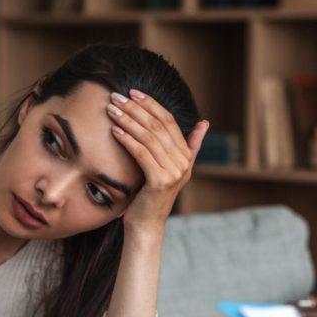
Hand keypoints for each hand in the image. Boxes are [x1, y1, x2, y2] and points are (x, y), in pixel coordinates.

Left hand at [106, 89, 208, 233]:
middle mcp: (182, 163)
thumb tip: (205, 123)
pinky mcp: (160, 181)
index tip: (133, 93)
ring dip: (128, 121)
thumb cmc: (151, 195)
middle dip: (135, 109)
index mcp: (185, 156)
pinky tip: (114, 131)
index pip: (169, 121)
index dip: (151, 104)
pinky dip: (127, 140)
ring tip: (112, 111)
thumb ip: (189, 146)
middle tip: (116, 97)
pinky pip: (142, 154)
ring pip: (149, 137)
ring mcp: (173, 173)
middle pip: (158, 126)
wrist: (147, 224)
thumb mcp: (170, 168)